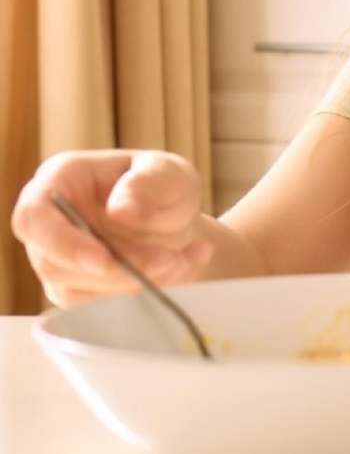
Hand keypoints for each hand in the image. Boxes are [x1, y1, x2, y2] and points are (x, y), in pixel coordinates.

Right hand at [10, 150, 213, 306]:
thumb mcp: (168, 173)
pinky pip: (102, 307)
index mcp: (60, 180)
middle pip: (56, 266)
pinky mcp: (78, 291)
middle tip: (170, 260)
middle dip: (117, 272)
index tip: (103, 261)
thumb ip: (148, 184)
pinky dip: (148, 293)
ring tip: (183, 259)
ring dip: (137, 284)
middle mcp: (49, 224)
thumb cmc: (164, 186)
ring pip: (79, 294)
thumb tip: (121, 211)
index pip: (34, 218)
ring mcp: (60, 261)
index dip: (62, 244)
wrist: (177, 219)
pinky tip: (182, 267)